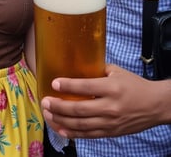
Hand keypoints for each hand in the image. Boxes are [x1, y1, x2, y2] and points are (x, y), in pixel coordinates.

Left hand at [41, 64, 168, 138]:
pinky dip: (72, 133)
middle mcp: (110, 106)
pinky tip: (60, 129)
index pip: (86, 87)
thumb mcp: (117, 72)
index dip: (68, 85)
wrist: (155, 105)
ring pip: (80, 124)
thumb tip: (78, 66)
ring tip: (47, 114)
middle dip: (58, 106)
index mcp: (111, 88)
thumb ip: (98, 70)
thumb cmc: (135, 85)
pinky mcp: (111, 132)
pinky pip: (88, 135)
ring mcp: (110, 122)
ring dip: (61, 120)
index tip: (54, 83)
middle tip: (45, 102)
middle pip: (79, 109)